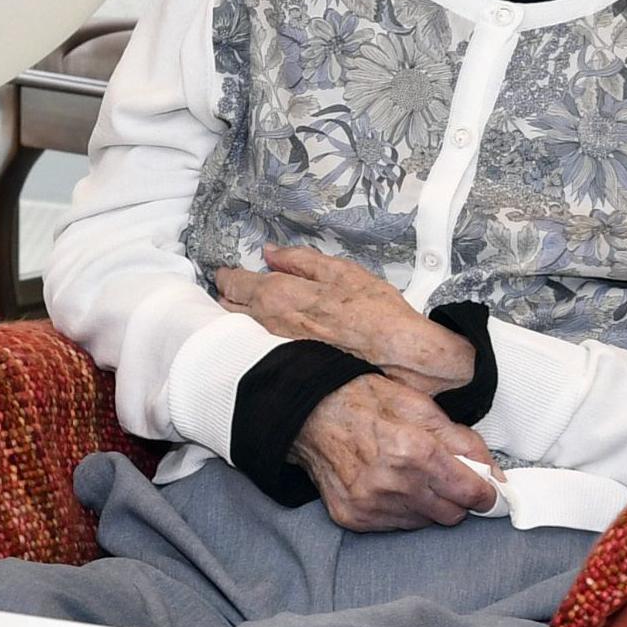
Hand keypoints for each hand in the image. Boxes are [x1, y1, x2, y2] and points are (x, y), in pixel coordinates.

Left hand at [216, 246, 476, 391]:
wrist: (401, 360)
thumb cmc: (376, 313)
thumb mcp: (343, 273)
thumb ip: (300, 261)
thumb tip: (269, 253)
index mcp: (277, 295)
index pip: (231, 282)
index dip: (228, 276)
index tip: (232, 275)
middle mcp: (267, 326)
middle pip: (225, 309)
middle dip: (227, 298)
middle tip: (240, 293)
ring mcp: (272, 353)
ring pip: (236, 333)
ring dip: (237, 322)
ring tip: (252, 316)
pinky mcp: (283, 373)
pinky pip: (254, 354)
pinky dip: (252, 345)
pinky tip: (267, 343)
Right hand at [292, 377, 502, 530]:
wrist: (308, 414)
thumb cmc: (366, 402)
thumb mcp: (422, 406)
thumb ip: (465, 442)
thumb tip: (496, 476)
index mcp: (415, 451)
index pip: (471, 493)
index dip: (486, 493)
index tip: (489, 491)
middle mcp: (393, 485)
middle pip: (452, 515)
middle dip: (457, 498)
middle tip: (445, 476)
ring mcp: (371, 505)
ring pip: (426, 523)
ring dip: (428, 504)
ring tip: (409, 476)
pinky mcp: (354, 518)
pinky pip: (397, 526)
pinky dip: (402, 510)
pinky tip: (388, 486)